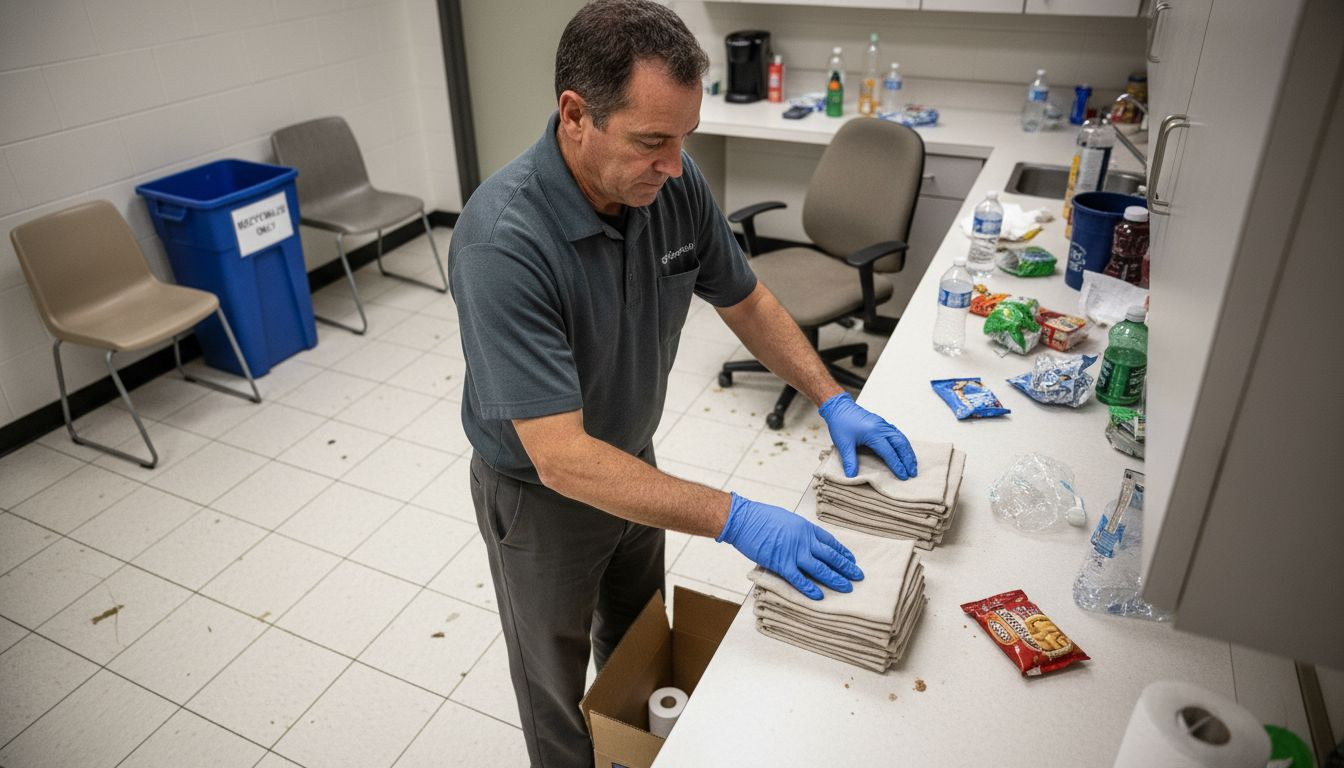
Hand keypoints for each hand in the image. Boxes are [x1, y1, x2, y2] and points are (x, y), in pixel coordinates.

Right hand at [717, 492, 862, 599]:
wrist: (744, 520)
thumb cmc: (761, 517)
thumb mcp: (787, 519)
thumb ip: (799, 532)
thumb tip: (806, 543)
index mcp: (806, 528)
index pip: (830, 542)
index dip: (842, 552)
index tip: (851, 560)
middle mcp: (804, 540)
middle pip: (830, 556)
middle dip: (846, 567)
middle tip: (858, 576)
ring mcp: (794, 552)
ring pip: (820, 569)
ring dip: (835, 579)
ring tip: (847, 587)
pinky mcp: (781, 564)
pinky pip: (799, 579)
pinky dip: (809, 589)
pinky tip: (820, 596)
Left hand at [819, 392, 917, 479]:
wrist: (839, 407)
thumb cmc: (840, 424)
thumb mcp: (843, 444)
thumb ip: (849, 460)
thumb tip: (852, 475)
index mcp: (873, 433)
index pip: (889, 452)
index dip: (897, 465)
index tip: (903, 476)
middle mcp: (882, 428)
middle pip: (900, 445)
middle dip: (908, 459)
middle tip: (913, 472)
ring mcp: (883, 424)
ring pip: (901, 438)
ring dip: (908, 451)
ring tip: (913, 464)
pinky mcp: (882, 423)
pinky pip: (897, 434)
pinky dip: (904, 443)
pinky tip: (905, 450)